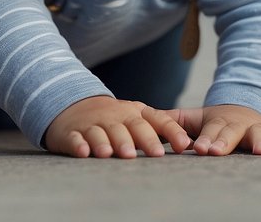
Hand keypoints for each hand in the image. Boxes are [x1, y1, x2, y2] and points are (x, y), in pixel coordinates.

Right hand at [43, 96, 191, 158]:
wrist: (74, 106)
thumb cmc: (115, 118)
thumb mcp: (135, 117)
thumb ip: (159, 129)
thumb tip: (188, 144)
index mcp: (135, 112)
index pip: (157, 120)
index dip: (172, 132)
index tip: (185, 145)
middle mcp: (116, 116)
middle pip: (131, 126)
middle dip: (143, 139)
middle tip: (154, 153)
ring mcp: (93, 123)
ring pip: (102, 133)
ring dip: (108, 143)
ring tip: (113, 154)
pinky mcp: (73, 133)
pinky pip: (76, 139)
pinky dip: (80, 144)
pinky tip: (84, 152)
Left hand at [161, 104, 260, 155]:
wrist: (244, 107)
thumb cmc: (213, 122)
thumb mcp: (191, 118)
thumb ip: (169, 120)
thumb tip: (141, 117)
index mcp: (217, 121)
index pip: (211, 130)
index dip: (206, 139)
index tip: (200, 149)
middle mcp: (239, 123)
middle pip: (233, 132)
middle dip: (227, 141)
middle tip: (220, 151)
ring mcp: (258, 128)